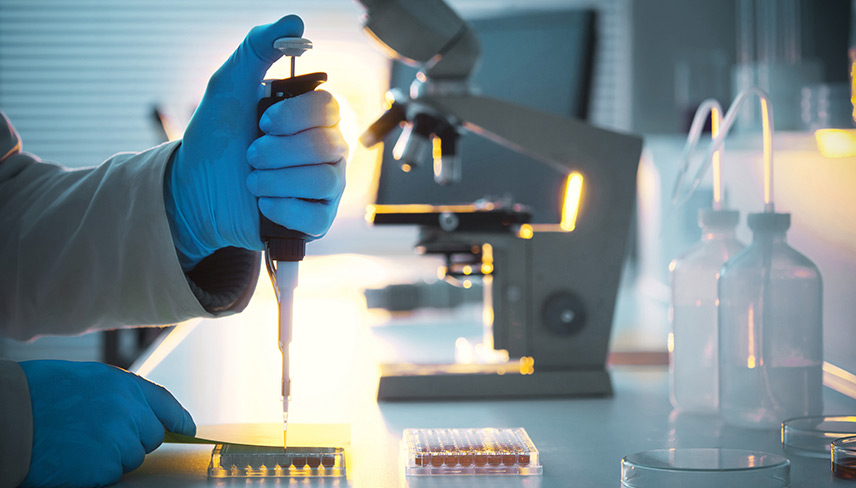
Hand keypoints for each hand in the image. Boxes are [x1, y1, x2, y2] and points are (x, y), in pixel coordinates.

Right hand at [19, 360, 195, 486]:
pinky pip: (112, 475)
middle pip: (151, 437)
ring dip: (112, 457)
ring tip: (80, 444)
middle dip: (132, 440)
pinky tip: (74, 458)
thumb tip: (141, 413)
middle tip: (98, 436)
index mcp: (123, 385)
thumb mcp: (88, 380)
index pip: (164, 404)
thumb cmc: (40, 395)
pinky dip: (96, 472)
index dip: (178, 418)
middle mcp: (128, 411)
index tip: (187, 429)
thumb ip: (119, 395)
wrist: (10, 417)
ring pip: (131, 458)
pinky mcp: (104, 467)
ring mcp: (118, 440)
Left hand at [165, 15, 347, 269]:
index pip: (331, 108)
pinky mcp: (317, 221)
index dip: (296, 116)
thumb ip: (258, 48)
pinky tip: (261, 204)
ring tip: (251, 180)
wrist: (194, 191)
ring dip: (276, 180)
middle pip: (328, 146)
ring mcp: (326, 187)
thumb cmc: (216, 138)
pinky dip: (281, 208)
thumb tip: (295, 21)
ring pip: (324, 180)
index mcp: (314, 118)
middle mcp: (328, 150)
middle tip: (250, 154)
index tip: (263, 121)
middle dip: (279, 152)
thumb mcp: (229, 85)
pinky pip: (316, 216)